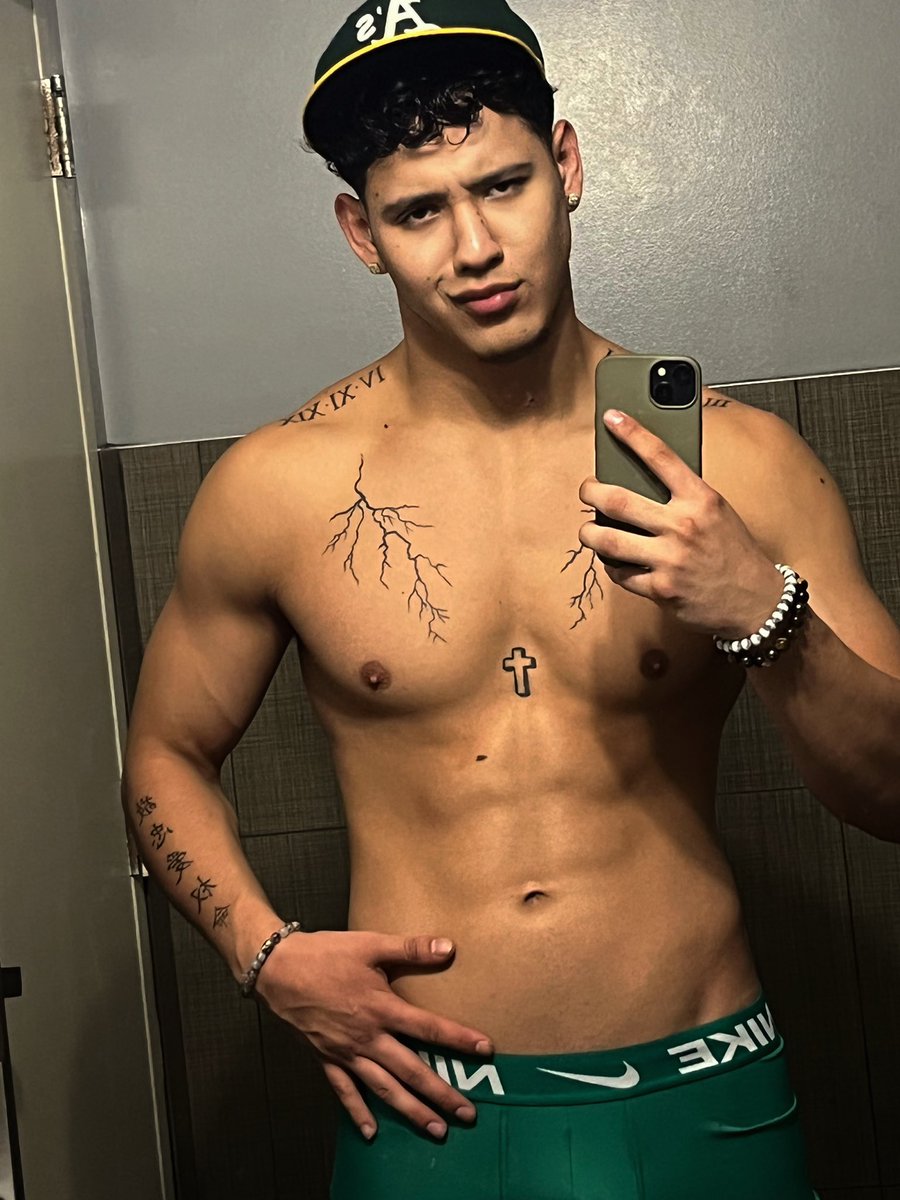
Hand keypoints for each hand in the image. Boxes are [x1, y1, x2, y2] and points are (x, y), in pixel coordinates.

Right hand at [254, 930, 492, 1140]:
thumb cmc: (324, 953)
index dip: (458, 1039)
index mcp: (381, 1008)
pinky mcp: (326, 1059)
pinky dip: (358, 1112)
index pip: (428, 1027)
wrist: (277, 969)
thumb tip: (449, 947)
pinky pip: (344, 1092)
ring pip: (384, 1089)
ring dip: (411, 1111)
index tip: (485, 1050)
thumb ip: (411, 948)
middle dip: (441, 1094)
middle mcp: (367, 1037)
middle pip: (411, 1070)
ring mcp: (346, 1053)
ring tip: (435, 1130)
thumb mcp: (370, 944)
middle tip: (468, 1114)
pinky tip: (371, 1132)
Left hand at [578, 409, 783, 637]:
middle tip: (586, 490)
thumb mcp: (717, 511)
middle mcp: (683, 525)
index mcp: (700, 498)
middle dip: (591, 492)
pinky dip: (613, 566)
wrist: (755, 599)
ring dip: (589, 533)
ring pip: (607, 540)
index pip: (660, 456)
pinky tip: (615, 561)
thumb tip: (642, 479)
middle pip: (617, 500)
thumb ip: (684, 495)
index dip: (632, 433)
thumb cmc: (734, 551)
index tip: (612, 418)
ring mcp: (669, 558)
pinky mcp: (660, 588)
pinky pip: (620, 573)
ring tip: (588, 530)